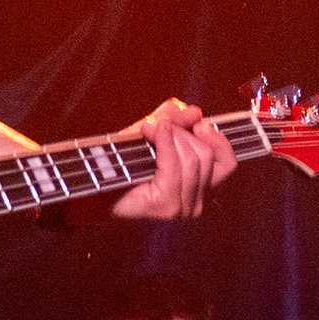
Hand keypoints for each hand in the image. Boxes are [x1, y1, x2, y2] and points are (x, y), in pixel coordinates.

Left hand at [107, 99, 238, 219]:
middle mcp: (194, 202)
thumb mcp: (153, 131)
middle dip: (182, 132)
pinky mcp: (166, 205)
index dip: (218, 139)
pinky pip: (175, 164)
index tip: (199, 123)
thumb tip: (197, 112)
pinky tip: (149, 131)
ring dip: (169, 135)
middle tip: (157, 123)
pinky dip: (163, 143)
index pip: (228, 163)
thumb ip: (175, 119)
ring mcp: (181, 207)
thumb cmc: (118, 161)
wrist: (91, 183)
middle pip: (205, 154)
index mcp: (196, 187)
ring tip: (147, 128)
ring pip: (192, 158)